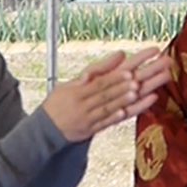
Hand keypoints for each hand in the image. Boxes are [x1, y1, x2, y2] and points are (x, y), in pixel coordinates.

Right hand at [43, 49, 173, 142]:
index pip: (100, 82)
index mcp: (78, 91)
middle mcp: (83, 104)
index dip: (115, 78)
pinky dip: (116, 117)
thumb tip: (121, 55)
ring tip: (138, 92)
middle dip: (127, 86)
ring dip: (123, 100)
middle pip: (108, 93)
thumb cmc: (59, 103)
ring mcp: (88, 118)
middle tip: (140, 80)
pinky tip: (127, 111)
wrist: (45, 130)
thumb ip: (97, 70)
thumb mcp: (70, 84)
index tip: (130, 72)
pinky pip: (105, 123)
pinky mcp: (91, 130)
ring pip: (108, 107)